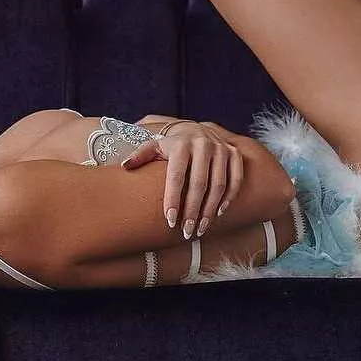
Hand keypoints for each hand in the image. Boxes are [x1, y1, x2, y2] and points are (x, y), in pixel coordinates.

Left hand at [120, 120, 244, 237]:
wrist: (197, 129)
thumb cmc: (173, 145)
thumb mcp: (155, 146)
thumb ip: (140, 156)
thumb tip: (124, 166)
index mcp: (181, 144)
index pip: (176, 176)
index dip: (173, 199)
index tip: (170, 220)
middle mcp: (203, 144)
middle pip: (199, 183)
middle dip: (192, 210)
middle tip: (186, 231)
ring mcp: (221, 149)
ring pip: (218, 184)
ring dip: (210, 209)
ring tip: (201, 228)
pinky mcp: (234, 153)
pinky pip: (236, 179)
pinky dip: (229, 197)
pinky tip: (220, 213)